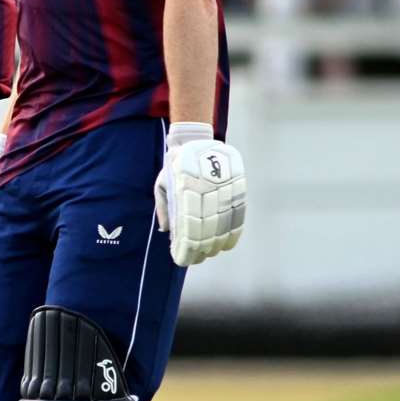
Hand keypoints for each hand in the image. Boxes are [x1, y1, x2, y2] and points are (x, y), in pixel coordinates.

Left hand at [153, 122, 244, 266]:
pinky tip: (226, 244)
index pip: (188, 228)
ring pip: (223, 226)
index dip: (186, 247)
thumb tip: (166, 231)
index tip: (181, 258)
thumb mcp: (162, 183)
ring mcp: (223, 190)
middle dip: (200, 250)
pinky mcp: (237, 188)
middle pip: (206, 230)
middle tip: (195, 260)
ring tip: (209, 254)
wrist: (198, 140)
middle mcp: (207, 193)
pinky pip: (237, 216)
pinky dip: (233, 233)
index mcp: (185, 192)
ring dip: (216, 244)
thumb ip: (163, 207)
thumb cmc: (176, 166)